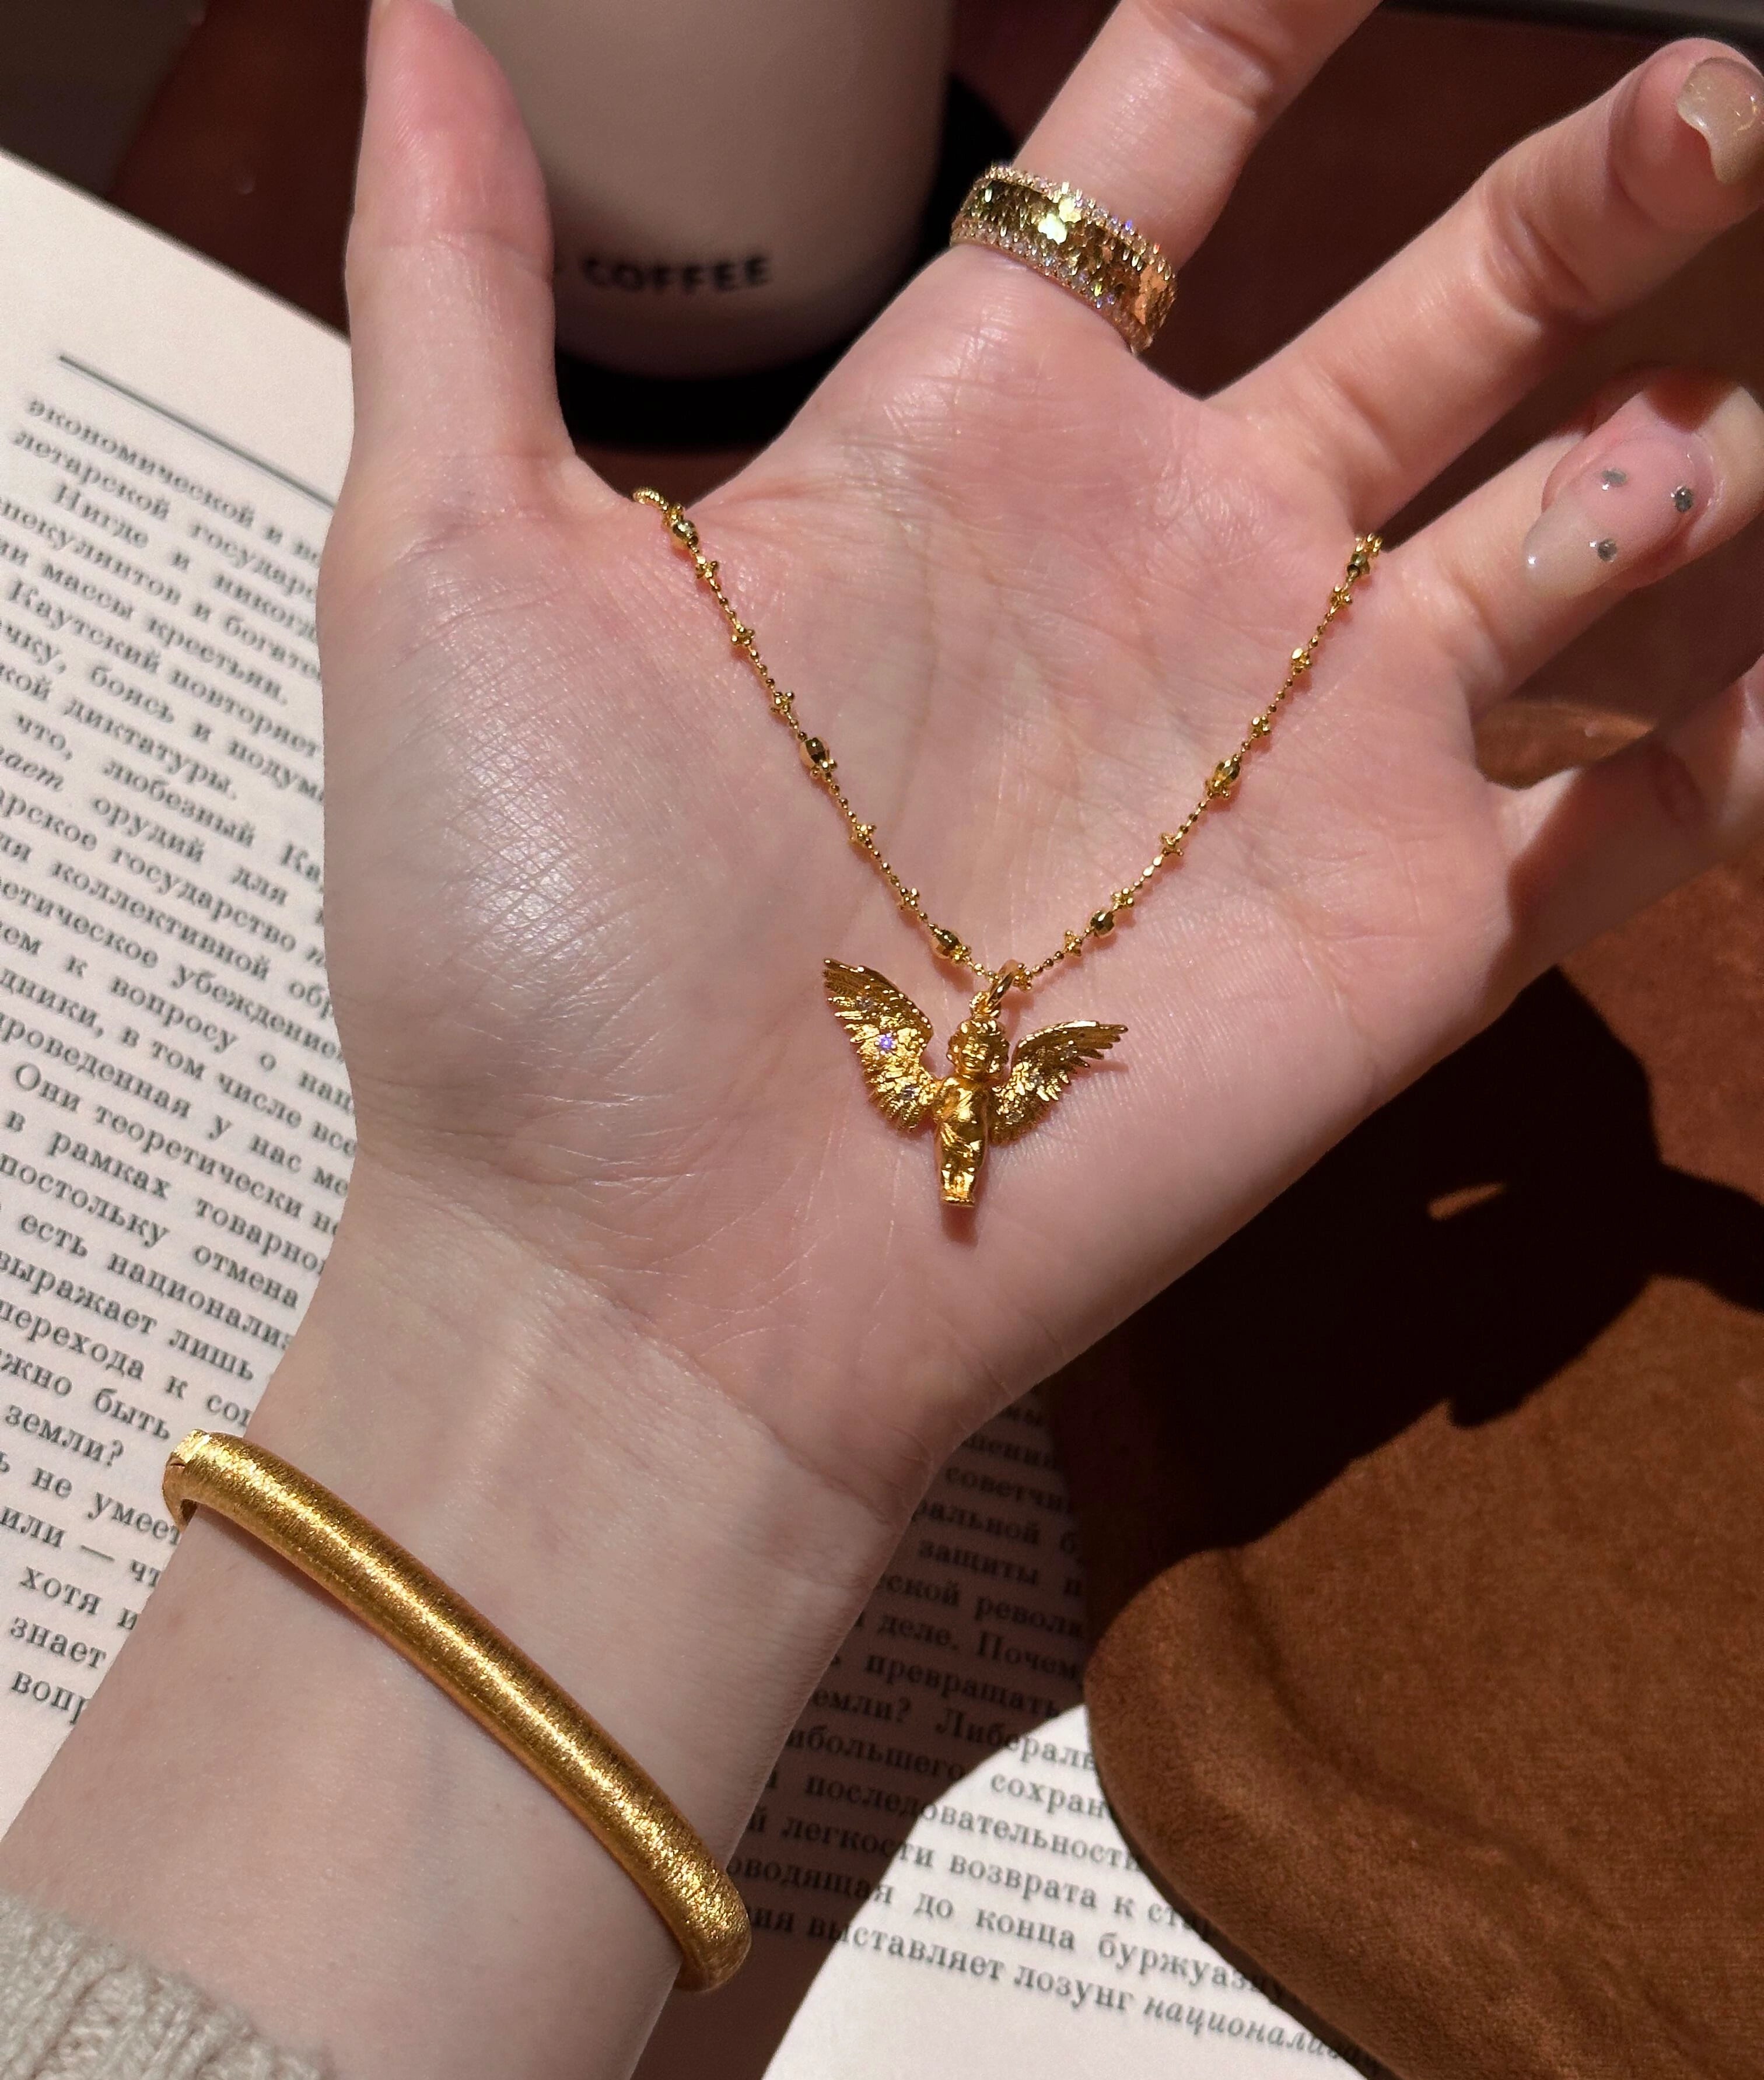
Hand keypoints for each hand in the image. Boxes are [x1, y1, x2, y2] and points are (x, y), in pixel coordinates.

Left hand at [323, 2, 1763, 1540]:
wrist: (651, 1273)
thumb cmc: (525, 935)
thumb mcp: (449, 564)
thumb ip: (461, 272)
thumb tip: (407, 10)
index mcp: (978, 433)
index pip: (1166, 138)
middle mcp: (1175, 566)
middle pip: (1445, 301)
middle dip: (1589, 189)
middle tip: (1706, 99)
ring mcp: (1308, 750)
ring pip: (1585, 533)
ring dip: (1698, 452)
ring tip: (1712, 431)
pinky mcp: (1405, 936)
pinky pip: (1631, 818)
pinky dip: (1738, 750)